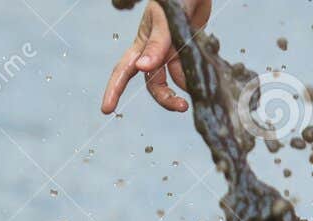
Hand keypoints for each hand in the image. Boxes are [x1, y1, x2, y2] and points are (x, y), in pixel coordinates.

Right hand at [101, 0, 212, 114]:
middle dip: (165, 98)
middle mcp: (155, 51)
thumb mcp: (164, 20)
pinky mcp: (187, 51)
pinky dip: (195, 76)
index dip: (114, 89)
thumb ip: (156, 45)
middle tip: (181, 106)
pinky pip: (188, 70)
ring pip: (173, 79)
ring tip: (197, 92)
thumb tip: (142, 69)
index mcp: (142, 42)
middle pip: (154, 83)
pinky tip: (205, 76)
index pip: (124, 70)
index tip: (106, 109)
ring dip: (183, 89)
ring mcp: (171, 51)